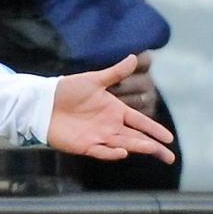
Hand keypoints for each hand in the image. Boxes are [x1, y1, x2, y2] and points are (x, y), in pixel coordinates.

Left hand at [47, 55, 174, 163]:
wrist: (42, 102)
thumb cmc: (66, 90)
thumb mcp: (93, 80)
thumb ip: (115, 73)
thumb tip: (134, 57)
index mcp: (115, 111)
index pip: (140, 122)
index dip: (155, 130)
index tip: (169, 138)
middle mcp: (109, 126)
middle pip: (136, 138)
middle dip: (153, 147)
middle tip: (169, 157)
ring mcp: (97, 137)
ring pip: (123, 145)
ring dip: (137, 148)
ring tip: (152, 150)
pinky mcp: (83, 145)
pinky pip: (100, 151)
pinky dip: (111, 153)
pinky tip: (123, 152)